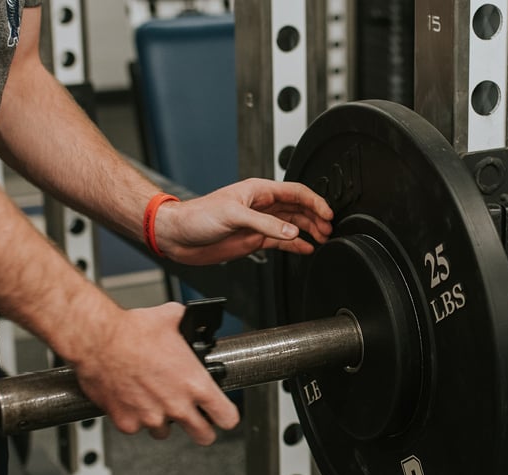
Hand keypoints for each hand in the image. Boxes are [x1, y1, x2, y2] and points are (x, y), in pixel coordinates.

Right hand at [69, 302, 239, 444]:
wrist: (97, 340)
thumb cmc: (131, 331)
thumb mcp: (170, 319)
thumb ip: (186, 324)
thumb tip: (187, 320)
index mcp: (195, 383)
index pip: (227, 416)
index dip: (226, 416)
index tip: (223, 414)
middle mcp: (176, 405)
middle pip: (204, 436)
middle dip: (202, 430)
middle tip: (197, 421)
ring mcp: (151, 417)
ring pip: (165, 433)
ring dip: (163, 421)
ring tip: (154, 402)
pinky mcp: (127, 422)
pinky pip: (136, 427)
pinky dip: (134, 417)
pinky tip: (130, 399)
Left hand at [153, 178, 333, 264]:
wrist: (178, 236)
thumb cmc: (198, 216)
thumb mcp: (234, 215)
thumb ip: (266, 224)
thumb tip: (292, 231)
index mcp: (258, 191)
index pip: (295, 192)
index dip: (315, 202)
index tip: (328, 214)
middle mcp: (261, 206)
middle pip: (298, 208)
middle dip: (316, 217)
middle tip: (329, 229)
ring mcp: (258, 223)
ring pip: (292, 224)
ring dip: (308, 230)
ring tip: (323, 238)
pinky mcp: (253, 239)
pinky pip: (281, 240)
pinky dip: (295, 245)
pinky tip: (306, 248)